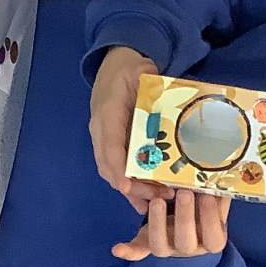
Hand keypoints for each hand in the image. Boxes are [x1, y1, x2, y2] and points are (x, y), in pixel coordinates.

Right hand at [89, 45, 165, 210]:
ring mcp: (104, 138)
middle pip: (109, 165)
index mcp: (108, 112)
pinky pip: (118, 168)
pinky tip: (147, 200)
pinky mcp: (112, 143)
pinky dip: (131, 185)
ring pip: (112, 171)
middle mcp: (101, 129)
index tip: (127, 187)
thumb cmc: (128, 67)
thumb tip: (164, 95)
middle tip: (157, 199)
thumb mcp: (140, 69)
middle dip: (131, 187)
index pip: (110, 144)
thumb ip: (150, 82)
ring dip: (132, 190)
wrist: (115, 63)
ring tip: (156, 203)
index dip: (118, 167)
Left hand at [112, 189, 230, 262]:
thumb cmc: (204, 210)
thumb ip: (220, 199)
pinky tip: (117, 248)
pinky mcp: (148, 245)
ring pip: (160, 246)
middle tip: (184, 193)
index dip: (211, 219)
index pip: (214, 239)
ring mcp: (167, 249)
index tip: (208, 196)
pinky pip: (138, 252)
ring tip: (157, 201)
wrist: (190, 228)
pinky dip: (128, 251)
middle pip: (186, 243)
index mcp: (210, 241)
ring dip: (157, 225)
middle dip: (185, 218)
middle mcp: (189, 248)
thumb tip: (227, 178)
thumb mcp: (216, 207)